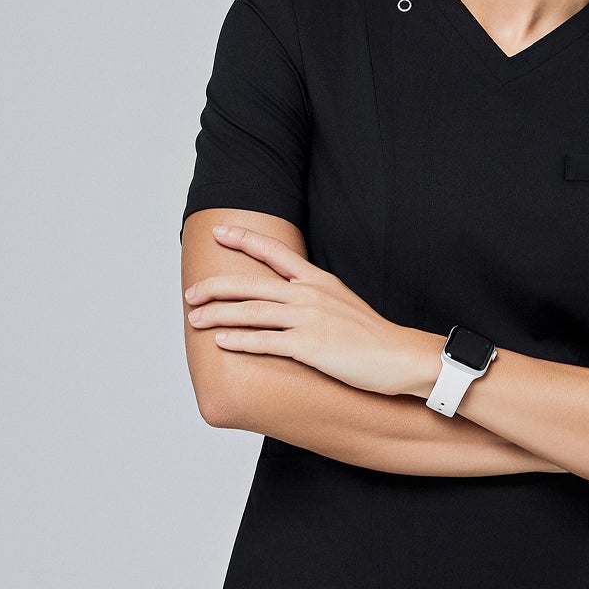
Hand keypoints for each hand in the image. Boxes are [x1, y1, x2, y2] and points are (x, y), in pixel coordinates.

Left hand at [184, 223, 419, 396]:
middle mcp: (309, 294)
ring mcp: (308, 320)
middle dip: (215, 287)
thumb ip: (314, 295)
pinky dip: (239, 341)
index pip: (274, 252)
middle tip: (190, 293)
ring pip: (251, 312)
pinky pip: (265, 342)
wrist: (398, 356)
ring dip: (217, 316)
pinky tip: (221, 342)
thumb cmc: (371, 336)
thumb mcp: (342, 302)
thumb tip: (288, 298)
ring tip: (195, 320)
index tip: (219, 231)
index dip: (244, 239)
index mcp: (317, 280)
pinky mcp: (309, 347)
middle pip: (251, 283)